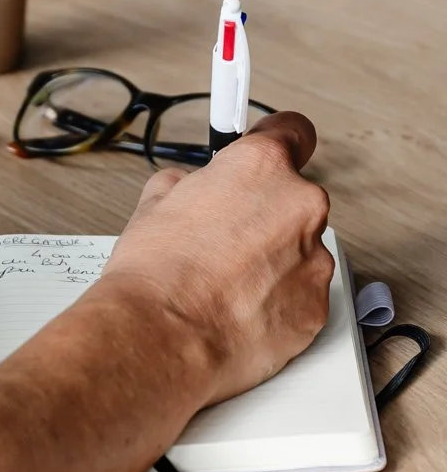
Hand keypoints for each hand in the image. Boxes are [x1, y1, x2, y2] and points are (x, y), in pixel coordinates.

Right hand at [101, 111, 333, 408]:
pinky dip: (278, 301)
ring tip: (226, 285)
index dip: (277, 142)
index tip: (271, 150)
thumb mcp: (154, 204)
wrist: (162, 339)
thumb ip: (189, 183)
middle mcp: (300, 206)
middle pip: (295, 200)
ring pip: (300, 251)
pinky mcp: (317, 308)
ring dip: (272, 262)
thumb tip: (191, 188)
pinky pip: (302, 295)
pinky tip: (239, 310)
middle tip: (224, 240)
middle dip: (265, 216)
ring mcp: (315, 260)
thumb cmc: (157, 276)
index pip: (293, 131)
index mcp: (262, 167)